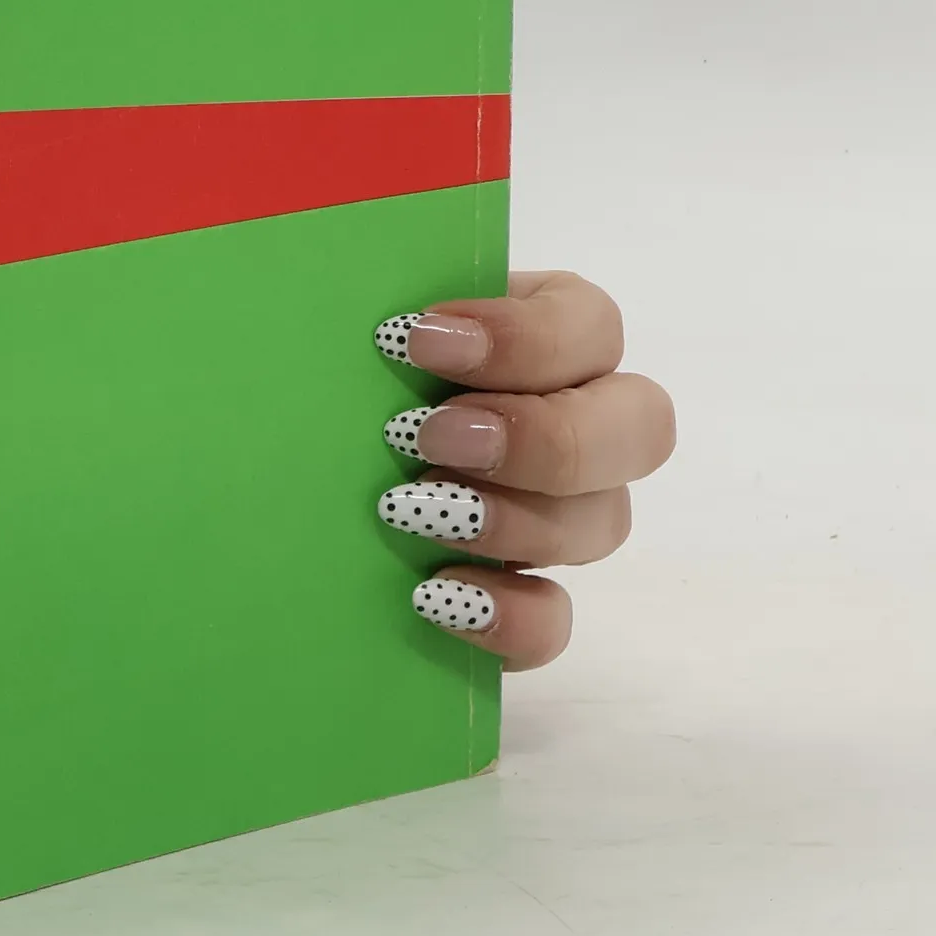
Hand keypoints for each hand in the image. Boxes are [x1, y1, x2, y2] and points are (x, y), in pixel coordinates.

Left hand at [374, 271, 673, 670]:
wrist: (297, 481)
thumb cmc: (339, 374)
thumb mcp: (360, 328)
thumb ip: (389, 316)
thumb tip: (383, 320)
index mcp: (547, 335)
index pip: (587, 325)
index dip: (522, 337)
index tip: (418, 341)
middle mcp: (579, 422)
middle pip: (638, 428)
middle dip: (541, 436)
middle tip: (428, 437)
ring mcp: (563, 515)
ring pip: (601, 522)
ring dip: (514, 519)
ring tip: (408, 509)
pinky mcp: (527, 595)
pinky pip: (556, 619)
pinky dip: (509, 615)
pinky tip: (435, 595)